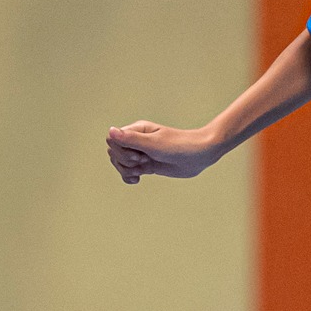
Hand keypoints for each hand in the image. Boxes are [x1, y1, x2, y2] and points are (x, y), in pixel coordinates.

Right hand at [106, 122, 224, 184]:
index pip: (112, 141)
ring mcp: (141, 153)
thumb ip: (131, 139)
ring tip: (144, 169)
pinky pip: (129, 172)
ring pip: (120, 164)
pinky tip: (137, 180)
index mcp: (136, 130)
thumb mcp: (154, 143)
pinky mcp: (147, 165)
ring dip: (128, 170)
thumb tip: (110, 131)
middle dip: (125, 161)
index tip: (140, 155)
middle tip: (144, 161)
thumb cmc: (179, 145)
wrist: (200, 155)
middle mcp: (136, 141)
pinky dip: (129, 177)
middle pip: (114, 153)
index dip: (121, 151)